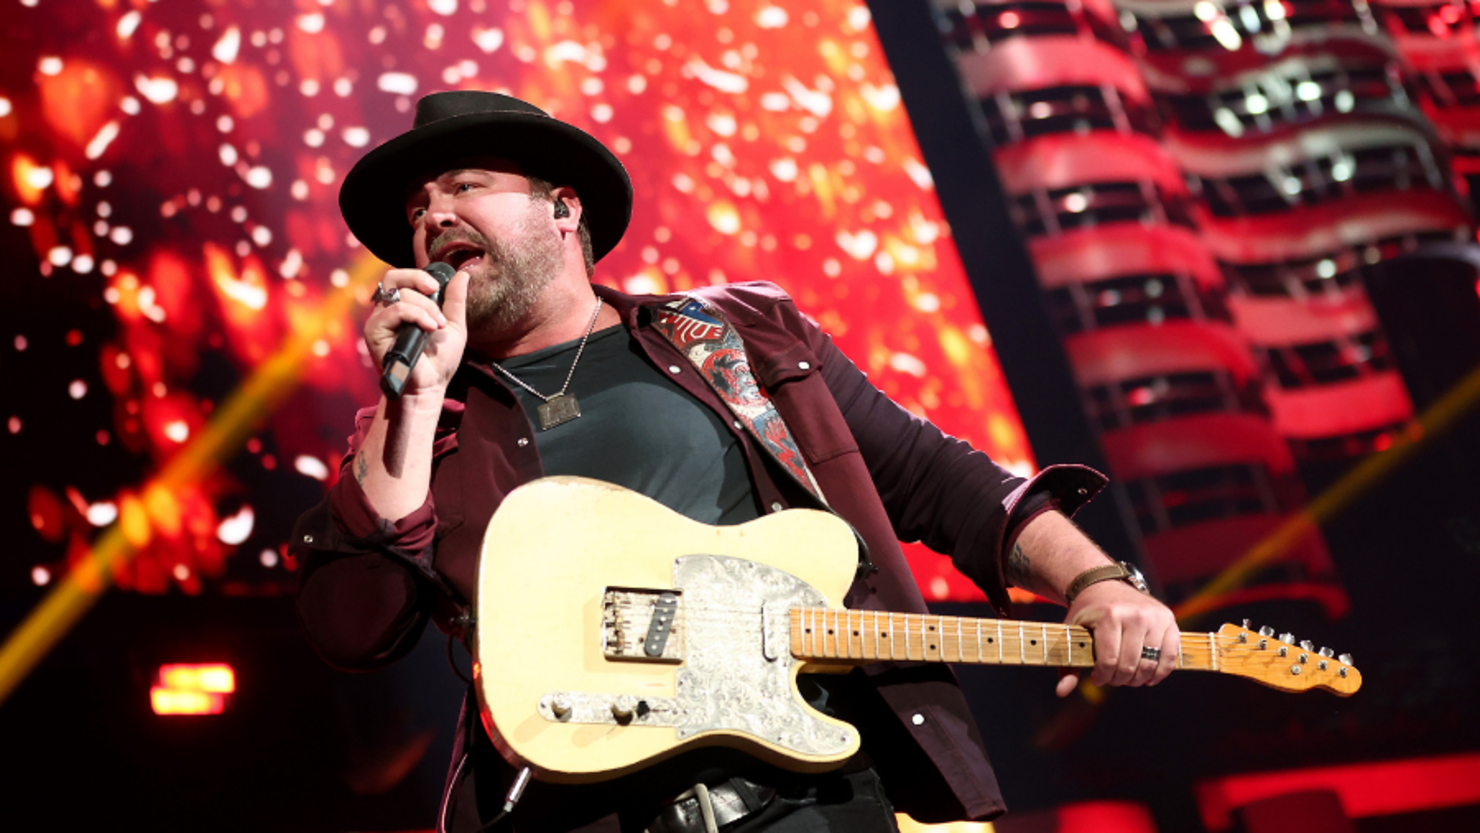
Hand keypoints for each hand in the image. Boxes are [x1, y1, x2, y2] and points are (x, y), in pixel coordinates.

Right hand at [363, 267, 469, 398]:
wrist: (431, 385)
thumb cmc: (440, 360)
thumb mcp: (454, 325)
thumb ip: (456, 300)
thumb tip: (463, 274)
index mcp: (402, 306)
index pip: (400, 277)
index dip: (417, 275)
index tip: (436, 287)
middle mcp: (387, 311)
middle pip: (394, 278)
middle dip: (420, 283)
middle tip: (435, 295)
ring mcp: (379, 320)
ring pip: (398, 295)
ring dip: (424, 307)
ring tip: (437, 326)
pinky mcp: (374, 332)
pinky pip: (394, 310)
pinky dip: (415, 315)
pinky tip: (428, 328)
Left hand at [1055, 580, 1178, 697]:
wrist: (1104, 584)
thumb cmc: (1088, 613)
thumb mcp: (1072, 632)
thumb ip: (1068, 663)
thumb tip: (1062, 692)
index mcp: (1110, 616)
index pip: (1109, 661)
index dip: (1102, 677)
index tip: (1097, 679)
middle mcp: (1135, 615)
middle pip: (1130, 665)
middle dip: (1119, 679)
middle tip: (1112, 679)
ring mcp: (1155, 617)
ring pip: (1150, 663)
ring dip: (1138, 679)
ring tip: (1128, 678)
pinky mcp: (1169, 620)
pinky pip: (1171, 655)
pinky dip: (1160, 672)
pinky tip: (1149, 678)